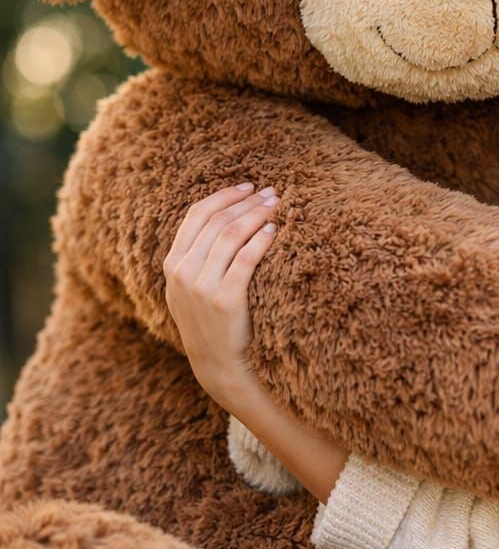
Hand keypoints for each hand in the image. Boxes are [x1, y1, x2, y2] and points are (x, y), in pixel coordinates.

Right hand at [164, 183, 278, 406]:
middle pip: (217, 221)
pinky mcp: (225, 299)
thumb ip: (198, 254)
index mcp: (172, 264)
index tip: (248, 186)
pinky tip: (274, 231)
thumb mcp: (191, 286)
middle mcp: (182, 272)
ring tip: (277, 205)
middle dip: (246, 202)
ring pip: (232, 235)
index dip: (224, 196)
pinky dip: (261, 240)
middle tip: (271, 191)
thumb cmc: (211, 319)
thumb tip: (228, 213)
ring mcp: (202, 286)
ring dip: (257, 214)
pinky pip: (246, 259)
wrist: (217, 363)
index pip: (196, 215)